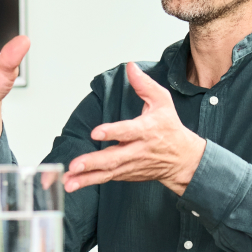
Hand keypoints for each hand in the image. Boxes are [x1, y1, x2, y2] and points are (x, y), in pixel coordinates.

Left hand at [64, 62, 205, 195]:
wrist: (183, 160)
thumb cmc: (170, 129)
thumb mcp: (163, 102)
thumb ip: (144, 85)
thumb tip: (130, 67)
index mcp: (146, 130)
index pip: (128, 131)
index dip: (113, 132)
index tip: (97, 132)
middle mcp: (137, 150)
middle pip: (114, 158)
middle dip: (93, 162)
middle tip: (75, 165)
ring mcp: (130, 165)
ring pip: (107, 172)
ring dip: (86, 178)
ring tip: (68, 180)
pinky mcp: (125, 174)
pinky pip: (105, 179)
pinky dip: (89, 182)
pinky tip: (72, 184)